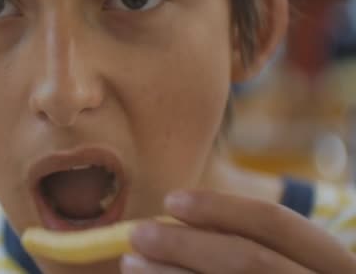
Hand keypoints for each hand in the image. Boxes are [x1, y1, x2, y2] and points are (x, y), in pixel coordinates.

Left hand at [121, 190, 355, 272]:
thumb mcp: (283, 266)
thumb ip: (241, 247)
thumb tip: (171, 224)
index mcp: (333, 265)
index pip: (275, 223)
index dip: (219, 208)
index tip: (170, 200)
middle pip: (248, 260)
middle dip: (185, 244)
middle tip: (136, 235)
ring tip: (132, 265)